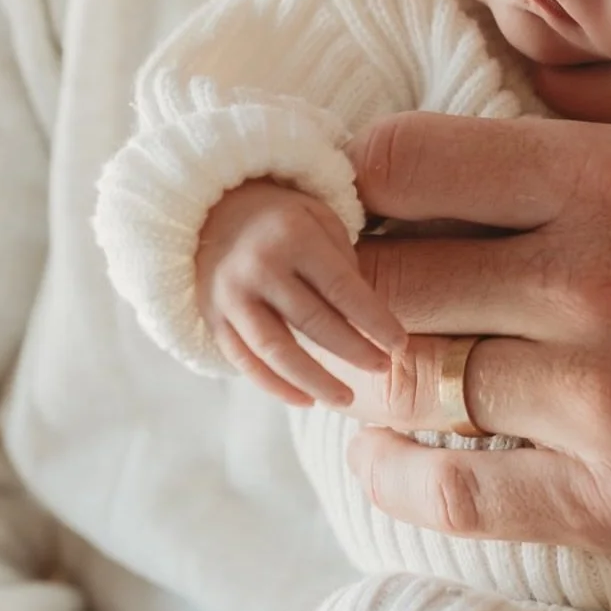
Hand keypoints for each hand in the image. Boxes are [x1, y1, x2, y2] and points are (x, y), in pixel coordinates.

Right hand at [195, 179, 404, 405]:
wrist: (210, 211)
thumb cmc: (280, 217)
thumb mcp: (317, 216)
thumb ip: (343, 261)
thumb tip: (364, 316)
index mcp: (292, 236)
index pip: (342, 288)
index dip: (374, 320)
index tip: (399, 344)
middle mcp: (258, 267)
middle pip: (312, 322)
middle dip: (353, 350)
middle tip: (383, 367)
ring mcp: (230, 295)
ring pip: (275, 351)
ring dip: (314, 381)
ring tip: (346, 398)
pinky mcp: (212, 317)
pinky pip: (244, 361)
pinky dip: (275, 385)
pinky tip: (305, 399)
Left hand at [342, 50, 610, 572]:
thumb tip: (532, 71)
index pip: (405, 163)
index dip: (363, 175)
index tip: (371, 194)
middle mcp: (592, 290)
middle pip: (385, 281)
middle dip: (351, 278)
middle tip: (350, 285)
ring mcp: (603, 407)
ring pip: (412, 385)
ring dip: (372, 373)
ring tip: (366, 361)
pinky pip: (458, 495)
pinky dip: (399, 476)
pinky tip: (386, 453)